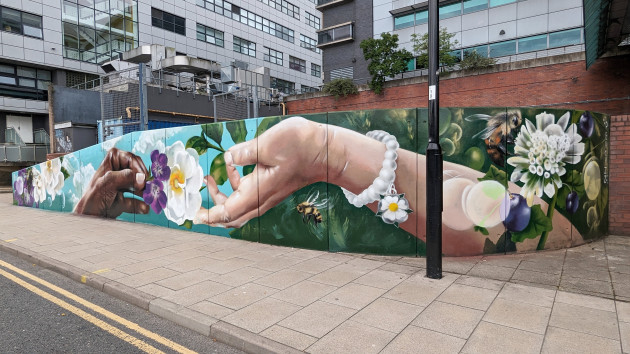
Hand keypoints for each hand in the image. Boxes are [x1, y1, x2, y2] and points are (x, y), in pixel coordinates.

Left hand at [75, 147, 149, 217]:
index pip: (131, 158)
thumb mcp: (108, 183)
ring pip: (141, 186)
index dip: (138, 168)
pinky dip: (142, 204)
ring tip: (149, 199)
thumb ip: (125, 177)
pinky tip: (144, 208)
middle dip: (144, 182)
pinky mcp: (126, 198)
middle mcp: (119, 170)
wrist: (89, 217)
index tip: (142, 179)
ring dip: (146, 194)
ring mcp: (124, 184)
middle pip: (139, 172)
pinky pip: (138, 199)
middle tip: (148, 190)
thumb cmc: (93, 197)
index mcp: (112, 159)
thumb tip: (142, 178)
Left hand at [194, 117, 327, 227]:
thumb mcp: (267, 145)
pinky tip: (232, 166)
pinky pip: (248, 194)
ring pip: (238, 206)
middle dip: (211, 212)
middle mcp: (262, 198)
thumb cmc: (302, 147)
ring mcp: (268, 193)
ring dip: (221, 197)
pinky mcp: (272, 186)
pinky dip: (234, 185)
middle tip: (195, 202)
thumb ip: (244, 152)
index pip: (227, 213)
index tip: (192, 215)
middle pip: (231, 217)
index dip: (207, 216)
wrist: (327, 152)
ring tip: (209, 178)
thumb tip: (229, 157)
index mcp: (258, 192)